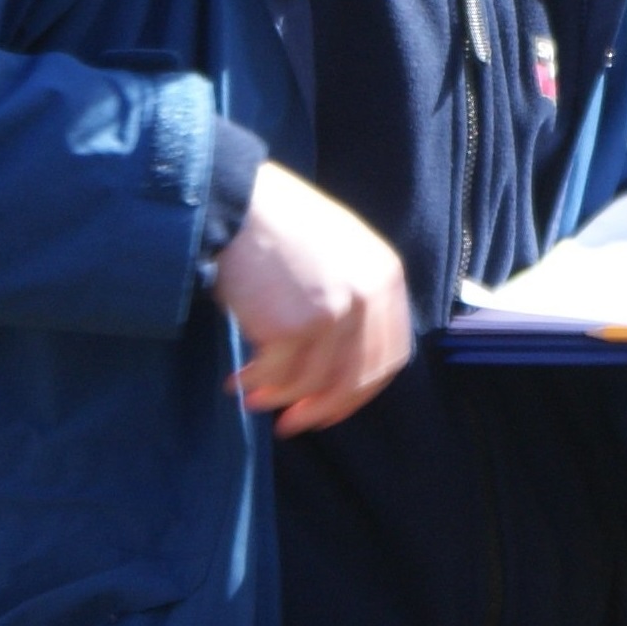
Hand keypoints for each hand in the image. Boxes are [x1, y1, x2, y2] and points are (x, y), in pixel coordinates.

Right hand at [215, 162, 415, 436]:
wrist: (236, 203)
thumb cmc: (278, 225)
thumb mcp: (341, 250)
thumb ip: (355, 297)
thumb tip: (341, 362)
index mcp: (386, 277)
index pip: (390, 356)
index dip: (361, 390)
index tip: (333, 406)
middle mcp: (368, 297)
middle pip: (356, 378)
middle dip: (323, 408)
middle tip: (293, 422)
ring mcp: (333, 313)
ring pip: (313, 383)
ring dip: (280, 399)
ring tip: (253, 397)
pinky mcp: (293, 325)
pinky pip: (278, 376)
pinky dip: (257, 386)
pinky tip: (238, 382)